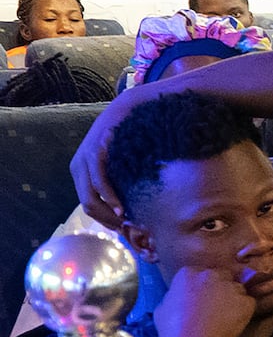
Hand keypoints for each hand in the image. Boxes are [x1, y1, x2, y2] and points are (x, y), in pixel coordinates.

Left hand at [71, 98, 137, 227]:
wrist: (130, 108)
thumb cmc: (130, 137)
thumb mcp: (120, 163)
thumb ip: (119, 182)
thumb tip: (128, 210)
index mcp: (81, 172)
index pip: (89, 206)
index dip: (105, 220)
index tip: (124, 227)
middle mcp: (77, 168)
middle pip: (87, 206)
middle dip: (106, 220)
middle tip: (126, 228)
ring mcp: (84, 160)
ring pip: (90, 198)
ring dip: (108, 213)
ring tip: (125, 220)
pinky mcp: (95, 153)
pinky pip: (99, 183)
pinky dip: (110, 198)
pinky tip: (121, 207)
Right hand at [153, 267, 255, 336]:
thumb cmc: (171, 329)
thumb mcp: (163, 306)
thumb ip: (176, 295)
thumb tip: (181, 297)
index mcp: (188, 273)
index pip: (201, 273)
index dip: (202, 286)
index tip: (201, 298)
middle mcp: (211, 275)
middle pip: (222, 276)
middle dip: (220, 288)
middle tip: (216, 306)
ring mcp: (230, 287)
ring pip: (237, 289)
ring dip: (233, 299)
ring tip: (225, 317)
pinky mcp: (245, 301)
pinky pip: (248, 303)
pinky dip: (244, 312)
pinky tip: (233, 323)